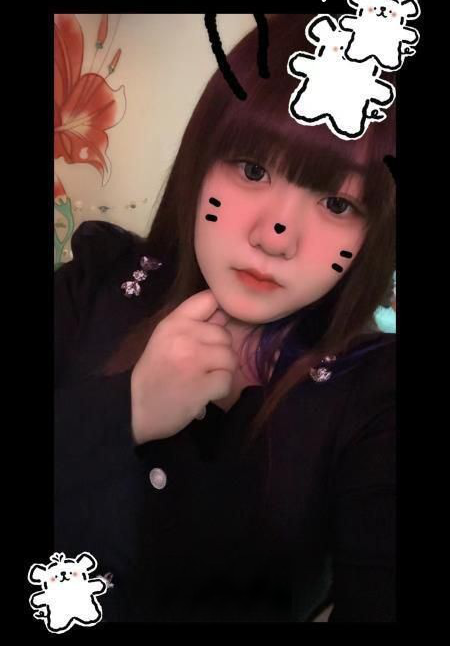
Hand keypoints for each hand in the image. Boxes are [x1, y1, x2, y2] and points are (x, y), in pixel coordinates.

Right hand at [131, 289, 238, 443]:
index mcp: (174, 322)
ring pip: (230, 357)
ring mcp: (193, 361)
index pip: (209, 298)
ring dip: (222, 371)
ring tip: (204, 379)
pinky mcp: (202, 386)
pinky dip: (220, 389)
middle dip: (219, 350)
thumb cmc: (154, 373)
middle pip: (225, 334)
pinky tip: (204, 392)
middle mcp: (185, 336)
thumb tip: (224, 312)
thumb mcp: (165, 339)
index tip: (215, 327)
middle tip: (202, 365)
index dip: (219, 312)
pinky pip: (227, 380)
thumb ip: (193, 324)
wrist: (134, 410)